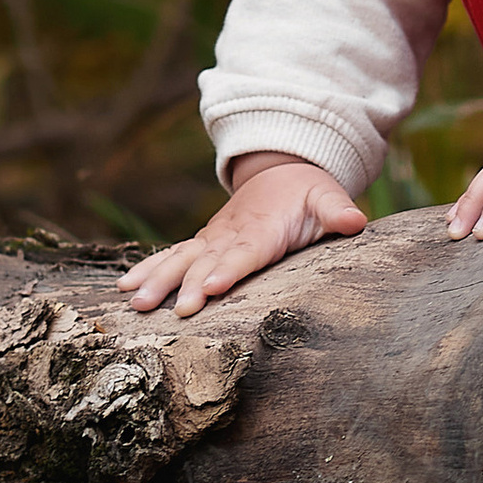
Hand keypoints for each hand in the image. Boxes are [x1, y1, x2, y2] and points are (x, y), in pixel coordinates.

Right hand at [119, 150, 366, 317]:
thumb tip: (356, 220)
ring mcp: (212, 239)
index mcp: (263, 229)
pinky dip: (148, 269)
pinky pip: (172, 256)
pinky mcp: (202, 243)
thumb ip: (337, 212)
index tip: (209, 288)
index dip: (227, 270)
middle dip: (186, 285)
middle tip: (172, 310)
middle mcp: (231, 234)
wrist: (282, 172)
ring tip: (135, 302)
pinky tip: (125, 287)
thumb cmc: (308, 194)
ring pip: (181, 259)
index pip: (245, 253)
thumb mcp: (327, 197)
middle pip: (206, 262)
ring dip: (158, 280)